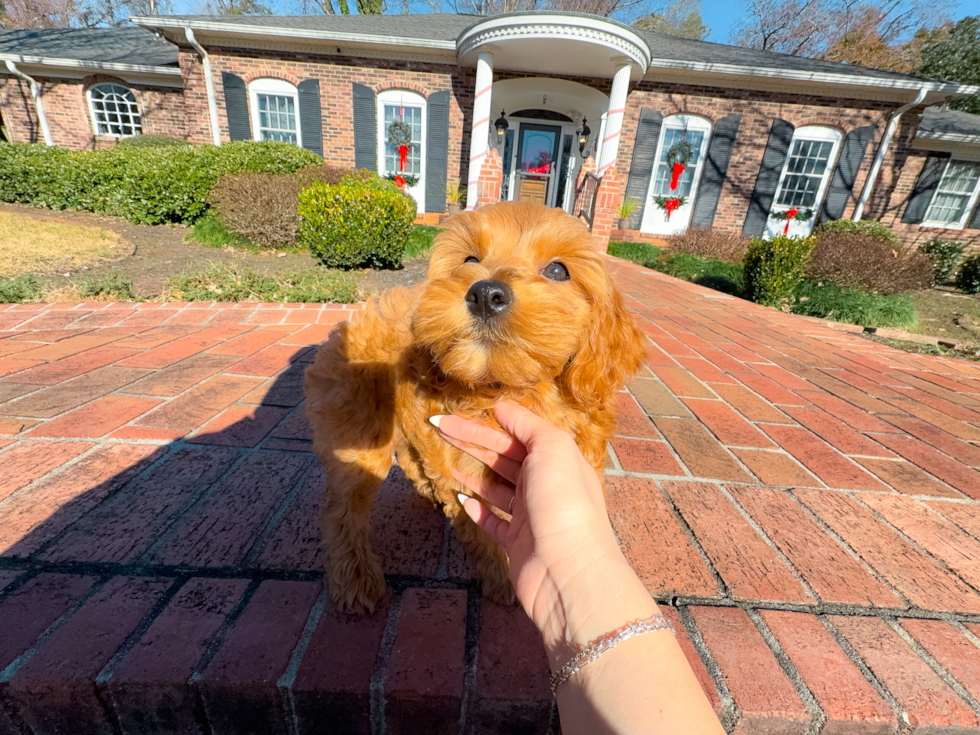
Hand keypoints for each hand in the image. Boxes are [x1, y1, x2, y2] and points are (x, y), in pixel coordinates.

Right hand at [432, 403, 654, 665]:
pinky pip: (493, 521)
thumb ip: (527, 424)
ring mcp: (529, 515)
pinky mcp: (516, 543)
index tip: (453, 414)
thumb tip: (502, 407)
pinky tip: (460, 499)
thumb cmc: (563, 501)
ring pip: (495, 487)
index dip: (484, 422)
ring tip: (443, 459)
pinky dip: (477, 509)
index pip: (515, 433)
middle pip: (502, 457)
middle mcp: (544, 484)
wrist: (567, 570)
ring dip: (471, 472)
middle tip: (438, 429)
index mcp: (556, 459)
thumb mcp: (552, 448)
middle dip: (470, 441)